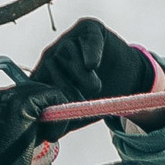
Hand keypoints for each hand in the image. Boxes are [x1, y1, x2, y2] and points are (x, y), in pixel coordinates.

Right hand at [0, 72, 64, 164]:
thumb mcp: (16, 140)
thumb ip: (28, 125)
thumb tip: (50, 118)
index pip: (27, 96)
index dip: (41, 113)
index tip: (44, 135)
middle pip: (38, 90)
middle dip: (50, 112)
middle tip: (48, 137)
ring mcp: (8, 97)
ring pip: (48, 93)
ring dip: (55, 117)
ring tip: (47, 139)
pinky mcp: (22, 104)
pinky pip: (55, 96)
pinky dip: (60, 118)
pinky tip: (50, 137)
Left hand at [34, 17, 164, 126]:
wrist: (127, 79)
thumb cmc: (99, 97)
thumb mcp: (79, 111)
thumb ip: (63, 120)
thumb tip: (48, 135)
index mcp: (46, 74)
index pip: (37, 82)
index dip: (48, 97)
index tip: (62, 112)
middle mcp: (54, 55)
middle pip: (51, 65)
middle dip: (66, 86)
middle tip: (81, 101)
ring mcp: (71, 39)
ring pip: (68, 52)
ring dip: (80, 73)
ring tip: (95, 88)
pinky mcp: (90, 29)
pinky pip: (86, 38)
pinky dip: (89, 50)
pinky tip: (92, 64)